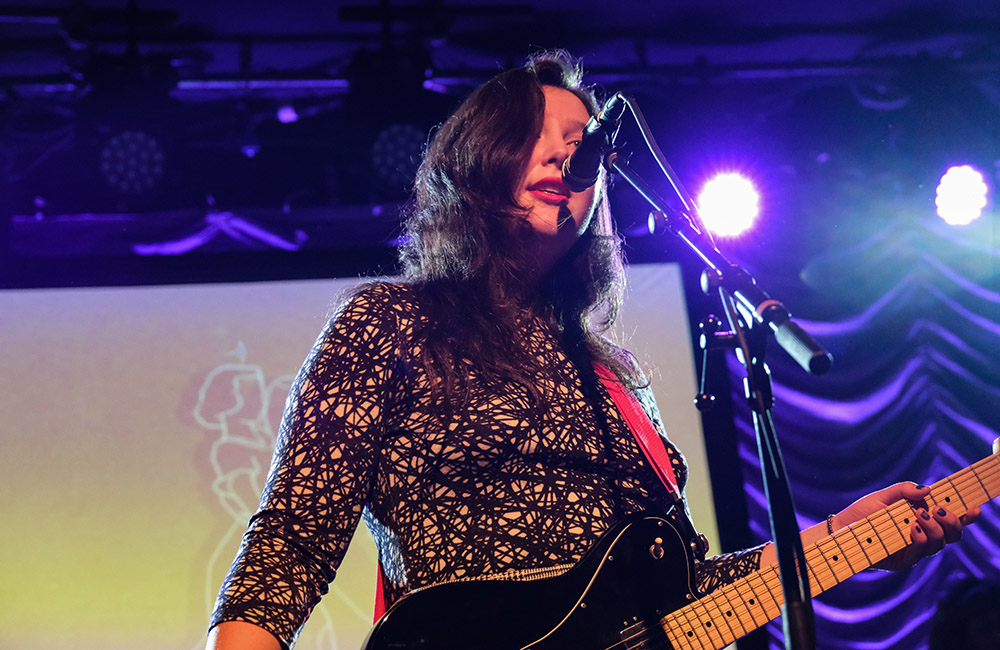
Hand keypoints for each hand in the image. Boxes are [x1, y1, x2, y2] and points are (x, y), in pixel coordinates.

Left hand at [831, 482, 980, 571]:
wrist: (841, 529)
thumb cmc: (862, 512)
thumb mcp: (883, 496)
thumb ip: (904, 491)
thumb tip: (928, 490)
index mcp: (922, 519)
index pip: (950, 519)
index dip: (965, 516)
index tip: (974, 507)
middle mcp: (922, 535)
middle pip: (952, 535)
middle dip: (953, 522)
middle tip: (939, 510)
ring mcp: (914, 550)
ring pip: (939, 544)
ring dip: (936, 529)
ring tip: (921, 516)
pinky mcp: (904, 560)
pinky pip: (921, 552)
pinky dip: (922, 539)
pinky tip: (914, 529)